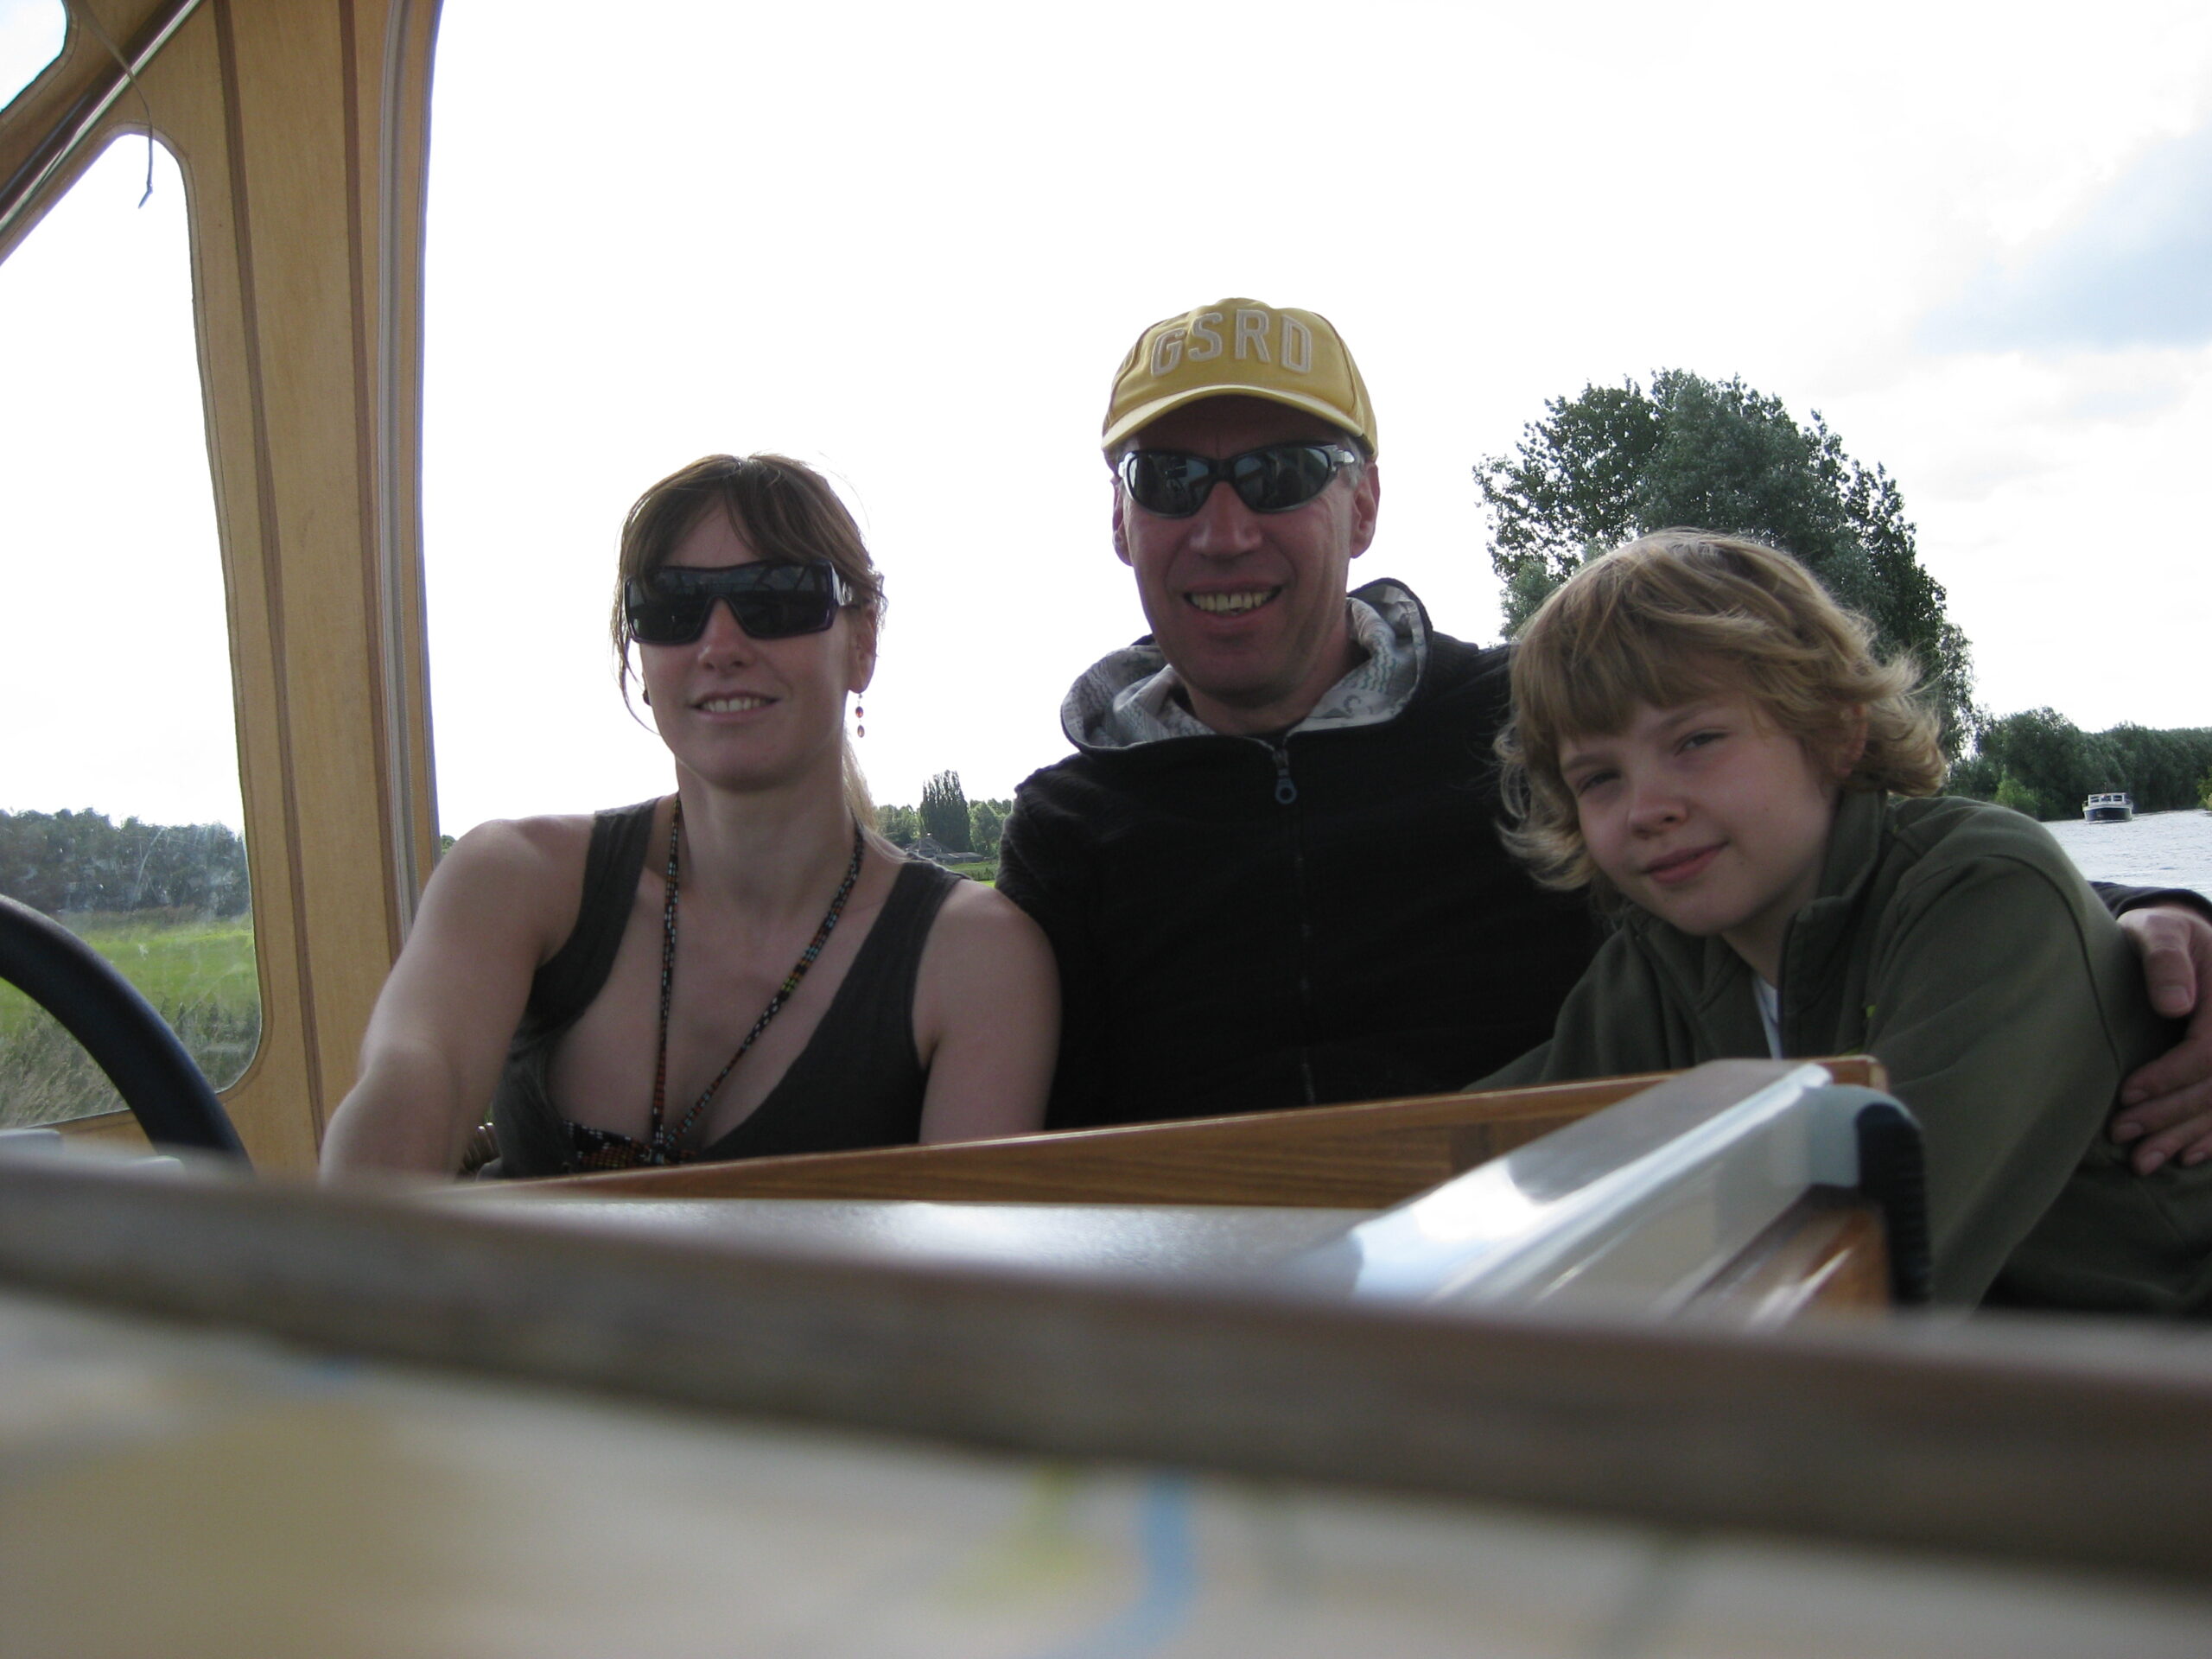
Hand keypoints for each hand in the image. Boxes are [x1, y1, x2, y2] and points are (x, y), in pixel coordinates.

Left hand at [2112, 904, 2211, 1173]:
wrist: (2183, 937)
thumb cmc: (2162, 933)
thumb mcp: (2159, 930)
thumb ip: (2165, 958)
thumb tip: (2175, 1005)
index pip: (2209, 1051)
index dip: (2170, 1077)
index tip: (2127, 1094)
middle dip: (2170, 1116)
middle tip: (2122, 1135)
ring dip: (2185, 1136)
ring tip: (2142, 1162)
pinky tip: (2186, 1156)